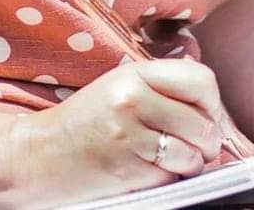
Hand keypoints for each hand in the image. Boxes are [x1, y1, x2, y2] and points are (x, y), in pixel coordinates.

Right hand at [4, 57, 223, 209]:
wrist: (42, 153)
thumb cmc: (86, 121)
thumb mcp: (119, 87)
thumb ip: (160, 89)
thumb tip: (211, 108)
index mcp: (135, 74)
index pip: (201, 80)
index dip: (211, 103)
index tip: (203, 115)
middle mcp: (134, 99)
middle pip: (204, 123)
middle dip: (206, 141)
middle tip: (190, 145)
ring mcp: (131, 135)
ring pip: (194, 154)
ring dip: (190, 163)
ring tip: (168, 159)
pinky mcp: (130, 168)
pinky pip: (173, 176)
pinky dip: (171, 178)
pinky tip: (149, 170)